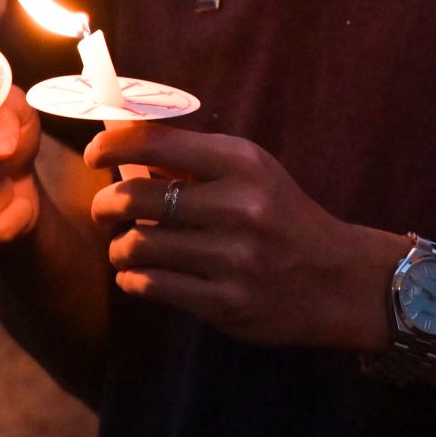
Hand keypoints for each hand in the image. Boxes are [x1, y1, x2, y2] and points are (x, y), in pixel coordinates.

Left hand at [82, 122, 402, 352]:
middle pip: (135, 198)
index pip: (157, 141)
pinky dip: (134, 280)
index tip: (95, 155)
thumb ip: (190, 158)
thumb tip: (120, 133)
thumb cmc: (284, 219)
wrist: (340, 281)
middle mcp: (239, 206)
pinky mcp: (225, 303)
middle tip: (105, 211)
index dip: (112, 145)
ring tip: (127, 249)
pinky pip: (151, 286)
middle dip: (106, 205)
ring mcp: (233, 258)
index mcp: (243, 163)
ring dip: (120, 248)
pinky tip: (142, 276)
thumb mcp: (251, 174)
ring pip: (137, 246)